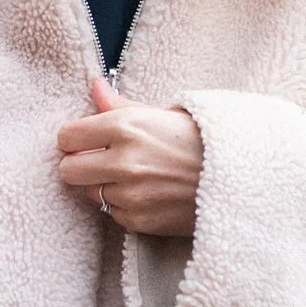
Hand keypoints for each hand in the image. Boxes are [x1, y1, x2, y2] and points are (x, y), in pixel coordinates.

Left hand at [55, 78, 202, 236]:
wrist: (238, 177)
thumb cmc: (200, 140)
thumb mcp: (161, 114)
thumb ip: (119, 104)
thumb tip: (95, 85)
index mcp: (125, 126)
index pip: (67, 136)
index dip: (74, 139)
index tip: (84, 141)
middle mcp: (123, 161)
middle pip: (68, 169)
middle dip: (79, 165)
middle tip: (99, 161)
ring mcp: (130, 194)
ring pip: (88, 193)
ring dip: (102, 186)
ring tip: (131, 177)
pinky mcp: (139, 220)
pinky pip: (112, 213)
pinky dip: (123, 205)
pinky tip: (146, 193)